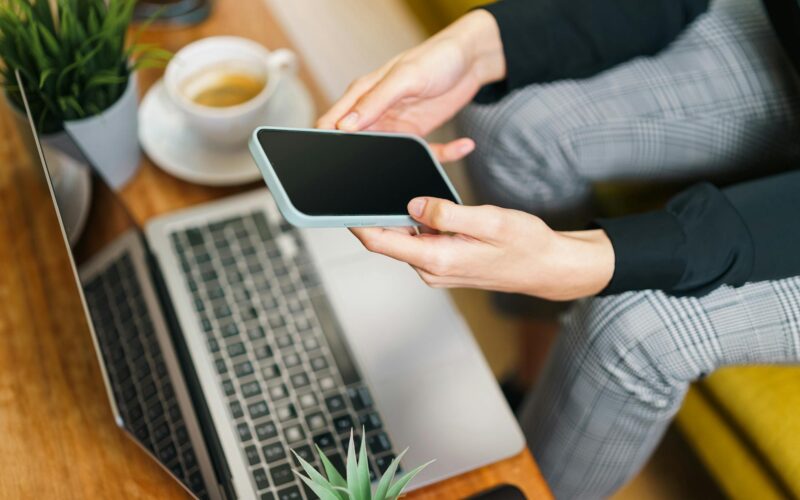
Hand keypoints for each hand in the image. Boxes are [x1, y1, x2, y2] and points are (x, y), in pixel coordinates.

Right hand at [317, 10, 505, 162]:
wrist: (470, 57)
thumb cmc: (436, 57)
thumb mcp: (405, 77)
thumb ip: (375, 100)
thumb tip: (345, 125)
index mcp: (363, 94)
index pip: (333, 122)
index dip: (330, 141)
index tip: (338, 158)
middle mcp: (376, 112)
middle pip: (358, 145)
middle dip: (366, 161)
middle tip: (386, 169)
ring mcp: (396, 124)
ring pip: (390, 154)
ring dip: (408, 162)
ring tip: (429, 160)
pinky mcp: (418, 133)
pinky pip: (425, 152)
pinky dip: (442, 154)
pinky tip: (463, 145)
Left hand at [350, 198, 614, 300]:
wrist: (548, 267)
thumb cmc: (525, 245)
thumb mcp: (489, 220)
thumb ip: (447, 212)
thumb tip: (413, 204)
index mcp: (437, 258)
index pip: (380, 240)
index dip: (355, 221)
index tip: (338, 201)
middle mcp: (431, 268)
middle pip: (388, 238)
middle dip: (375, 212)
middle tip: (361, 181)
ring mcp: (437, 268)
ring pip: (404, 238)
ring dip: (398, 215)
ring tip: (392, 185)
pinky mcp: (445, 262)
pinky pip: (421, 240)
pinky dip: (417, 222)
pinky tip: (422, 203)